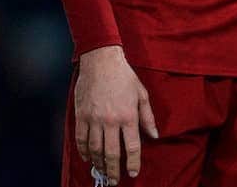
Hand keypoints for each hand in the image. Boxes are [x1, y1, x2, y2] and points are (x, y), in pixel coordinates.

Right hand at [75, 45, 158, 184]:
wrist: (101, 62)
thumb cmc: (124, 77)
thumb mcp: (142, 94)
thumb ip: (148, 117)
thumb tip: (155, 136)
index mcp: (129, 116)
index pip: (132, 147)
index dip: (133, 163)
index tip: (133, 173)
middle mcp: (111, 121)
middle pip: (112, 153)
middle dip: (113, 171)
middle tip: (113, 182)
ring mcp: (94, 119)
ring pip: (95, 149)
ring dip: (99, 164)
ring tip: (102, 172)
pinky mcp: (81, 116)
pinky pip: (81, 140)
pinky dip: (84, 152)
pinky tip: (88, 158)